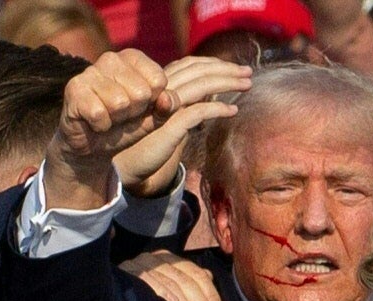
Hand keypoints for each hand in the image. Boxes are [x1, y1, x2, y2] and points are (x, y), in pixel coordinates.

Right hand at [43, 50, 186, 210]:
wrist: (94, 147)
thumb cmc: (126, 126)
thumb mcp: (152, 119)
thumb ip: (166, 108)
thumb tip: (168, 99)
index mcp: (133, 59)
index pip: (159, 80)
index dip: (152, 103)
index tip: (140, 107)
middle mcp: (111, 59)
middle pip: (141, 92)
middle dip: (134, 113)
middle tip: (121, 115)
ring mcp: (90, 72)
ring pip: (120, 103)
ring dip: (116, 120)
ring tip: (108, 118)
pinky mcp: (74, 89)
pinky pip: (99, 113)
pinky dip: (101, 126)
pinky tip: (94, 123)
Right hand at [114, 56, 250, 197]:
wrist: (124, 165)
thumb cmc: (145, 142)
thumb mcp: (166, 117)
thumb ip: (184, 103)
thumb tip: (210, 94)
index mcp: (159, 85)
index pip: (190, 64)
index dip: (213, 63)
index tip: (233, 68)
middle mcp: (160, 90)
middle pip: (198, 70)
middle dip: (226, 69)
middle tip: (248, 72)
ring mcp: (163, 106)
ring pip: (200, 85)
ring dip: (227, 83)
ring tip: (247, 84)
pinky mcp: (168, 126)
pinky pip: (197, 112)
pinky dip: (217, 109)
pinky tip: (232, 110)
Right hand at [120, 250, 223, 300]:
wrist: (106, 295)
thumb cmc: (142, 294)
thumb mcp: (168, 286)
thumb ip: (188, 280)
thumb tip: (208, 275)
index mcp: (170, 259)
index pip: (197, 274)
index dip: (211, 296)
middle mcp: (157, 258)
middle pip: (187, 280)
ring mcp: (142, 263)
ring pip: (172, 283)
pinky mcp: (128, 271)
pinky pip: (148, 281)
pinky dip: (162, 291)